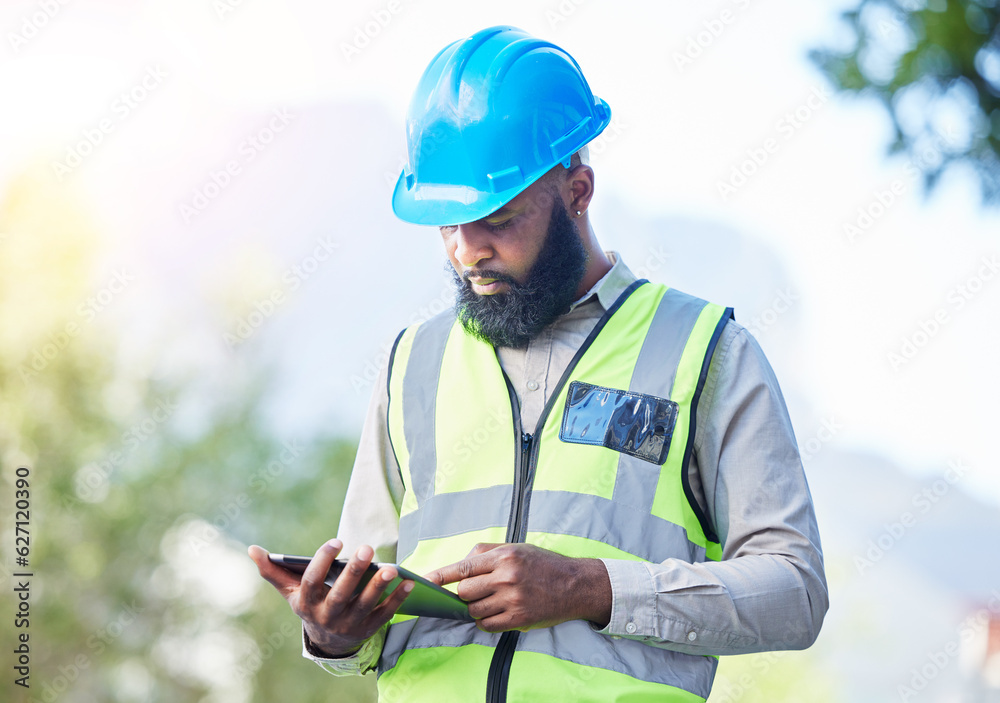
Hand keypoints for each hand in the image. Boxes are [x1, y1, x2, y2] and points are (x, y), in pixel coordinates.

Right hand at [248, 540, 412, 656]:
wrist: (327, 641)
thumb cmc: (310, 603)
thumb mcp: (290, 591)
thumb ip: (273, 571)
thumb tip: (252, 549)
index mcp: (307, 603)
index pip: (312, 582)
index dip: (322, 561)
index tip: (336, 540)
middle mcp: (327, 616)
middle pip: (341, 595)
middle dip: (354, 572)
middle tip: (367, 548)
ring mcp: (349, 624)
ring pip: (365, 606)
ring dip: (379, 587)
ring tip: (391, 568)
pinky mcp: (369, 629)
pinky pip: (385, 614)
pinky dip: (398, 599)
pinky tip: (409, 582)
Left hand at [425, 543, 610, 632]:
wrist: (575, 585)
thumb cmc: (543, 564)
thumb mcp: (516, 548)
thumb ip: (486, 553)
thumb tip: (460, 564)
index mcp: (504, 556)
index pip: (463, 567)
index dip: (441, 576)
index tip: (425, 582)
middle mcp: (507, 577)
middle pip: (465, 591)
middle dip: (464, 593)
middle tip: (476, 591)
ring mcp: (513, 599)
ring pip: (474, 610)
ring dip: (475, 608)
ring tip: (490, 601)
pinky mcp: (519, 618)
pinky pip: (487, 625)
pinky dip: (485, 621)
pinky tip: (496, 613)